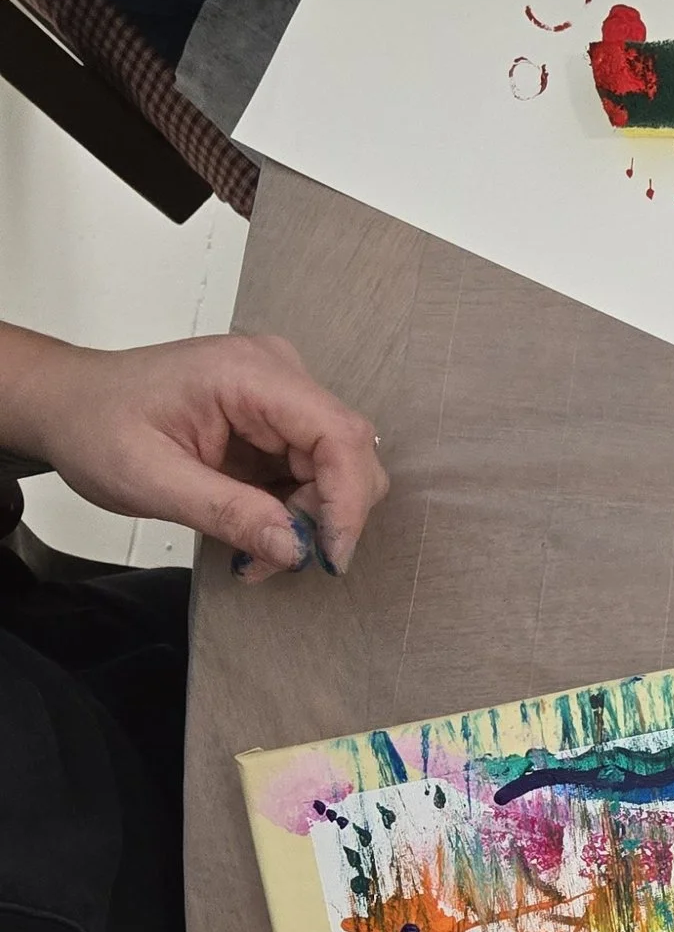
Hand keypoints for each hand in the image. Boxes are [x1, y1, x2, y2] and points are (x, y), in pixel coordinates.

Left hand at [0, 324, 387, 579]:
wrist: (67, 404)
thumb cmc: (95, 426)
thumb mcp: (150, 479)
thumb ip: (227, 512)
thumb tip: (298, 550)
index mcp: (247, 372)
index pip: (338, 432)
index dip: (347, 500)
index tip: (328, 557)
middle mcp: (277, 373)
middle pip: (348, 451)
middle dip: (325, 516)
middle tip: (274, 560)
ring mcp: (280, 393)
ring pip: (337, 466)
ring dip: (309, 520)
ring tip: (254, 552)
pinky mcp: (275, 417)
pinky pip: (313, 469)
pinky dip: (294, 511)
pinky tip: (256, 530)